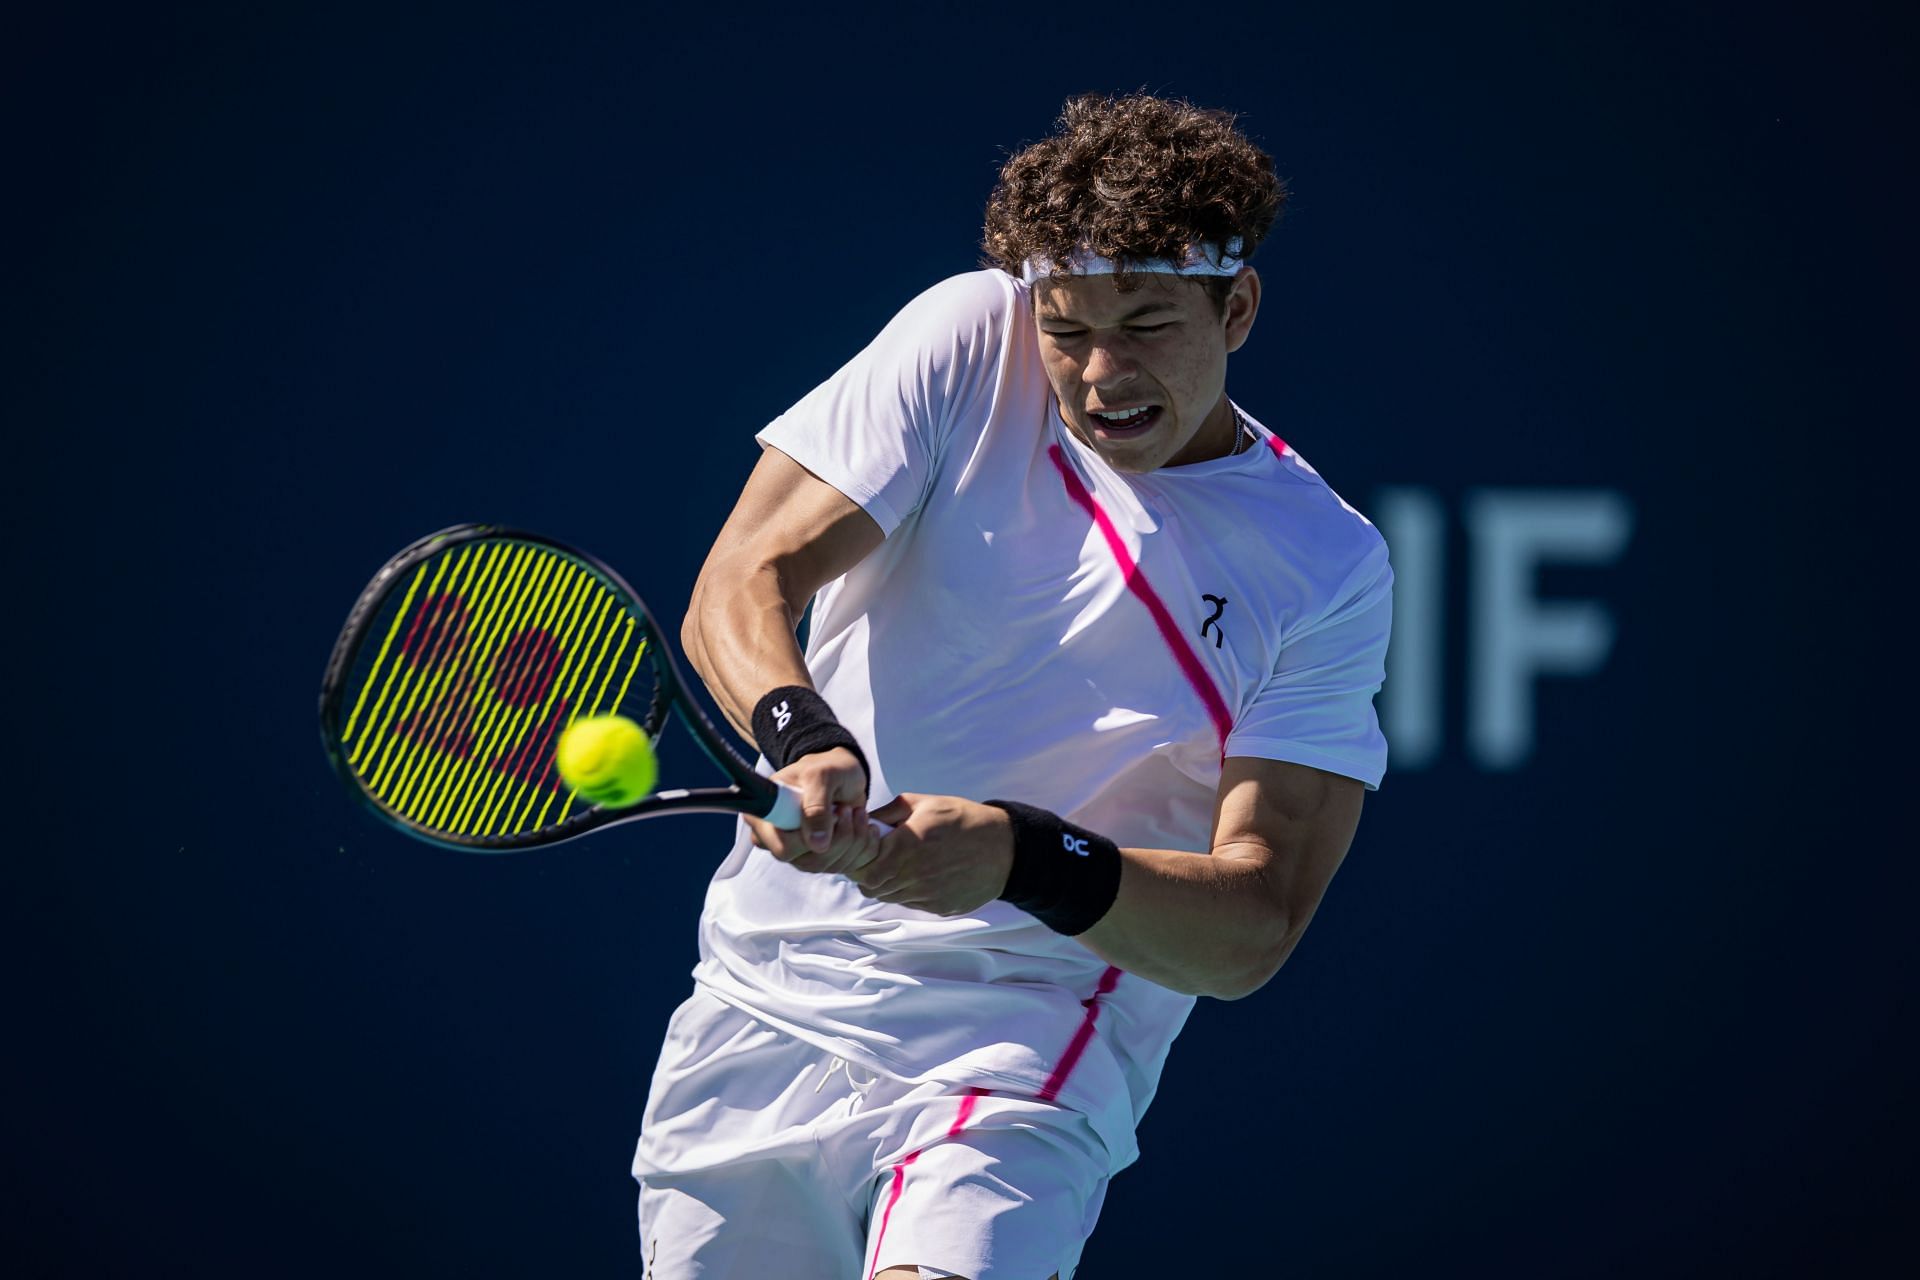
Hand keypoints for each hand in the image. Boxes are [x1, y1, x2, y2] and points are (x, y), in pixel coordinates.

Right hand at [743, 746, 879, 875]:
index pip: (782, 847)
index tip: (833, 813)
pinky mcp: (819, 859)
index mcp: (764, 817)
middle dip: (838, 837)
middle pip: (806, 861)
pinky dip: (862, 847)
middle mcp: (775, 839)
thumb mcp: (822, 777)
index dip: (809, 838)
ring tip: (857, 812)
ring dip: (853, 839)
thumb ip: (816, 807)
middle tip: (848, 810)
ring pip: (827, 865)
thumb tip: (817, 844)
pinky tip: (865, 826)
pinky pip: (844, 867)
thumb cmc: (826, 769)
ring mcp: (797, 853)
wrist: (843, 774)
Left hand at [852, 793, 1014, 916]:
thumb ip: (890, 812)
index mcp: (905, 848)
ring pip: (891, 897)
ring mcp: (926, 896)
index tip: (869, 849)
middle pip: (872, 888)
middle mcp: (913, 876)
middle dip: (870, 873)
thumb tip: (866, 820)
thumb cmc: (963, 820)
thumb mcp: (925, 803)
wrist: (1004, 847)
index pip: (862, 870)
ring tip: (905, 864)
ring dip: (890, 883)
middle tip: (881, 858)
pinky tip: (924, 874)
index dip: (859, 861)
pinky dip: (910, 892)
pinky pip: (913, 903)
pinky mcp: (939, 907)